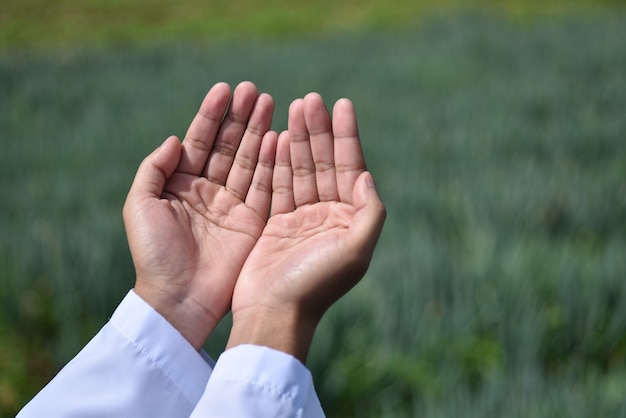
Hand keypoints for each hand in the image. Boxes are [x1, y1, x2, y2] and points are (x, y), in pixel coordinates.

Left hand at [123, 82, 277, 349]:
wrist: (178, 298)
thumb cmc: (154, 253)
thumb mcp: (140, 205)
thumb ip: (155, 169)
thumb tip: (176, 139)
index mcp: (181, 185)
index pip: (199, 142)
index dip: (211, 115)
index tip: (224, 90)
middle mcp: (209, 191)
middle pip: (227, 146)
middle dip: (239, 117)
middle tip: (253, 90)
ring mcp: (232, 205)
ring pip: (248, 160)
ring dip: (258, 132)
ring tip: (269, 102)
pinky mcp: (253, 221)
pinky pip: (265, 186)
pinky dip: (272, 162)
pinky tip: (279, 137)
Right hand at [227, 93, 385, 361]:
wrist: (274, 313)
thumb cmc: (316, 284)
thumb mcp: (355, 250)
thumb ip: (369, 211)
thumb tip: (366, 175)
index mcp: (351, 220)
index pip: (351, 168)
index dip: (347, 136)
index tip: (343, 104)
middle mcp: (329, 216)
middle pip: (325, 163)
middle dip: (320, 131)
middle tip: (311, 100)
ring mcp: (303, 219)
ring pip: (302, 170)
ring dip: (299, 139)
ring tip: (295, 107)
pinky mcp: (277, 223)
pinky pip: (279, 185)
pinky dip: (279, 161)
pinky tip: (277, 137)